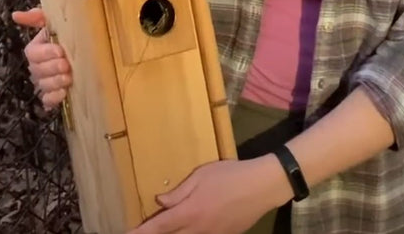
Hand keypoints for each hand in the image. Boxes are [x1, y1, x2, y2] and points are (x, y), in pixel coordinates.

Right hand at [12, 8, 71, 109]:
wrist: (87, 52)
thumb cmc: (68, 35)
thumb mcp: (55, 23)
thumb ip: (38, 17)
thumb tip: (15, 15)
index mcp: (36, 49)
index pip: (32, 53)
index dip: (45, 53)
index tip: (61, 51)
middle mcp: (37, 67)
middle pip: (37, 71)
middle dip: (52, 68)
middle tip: (67, 65)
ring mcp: (44, 82)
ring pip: (43, 86)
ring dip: (55, 82)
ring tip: (69, 78)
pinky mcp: (53, 95)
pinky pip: (47, 100)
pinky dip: (54, 98)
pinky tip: (64, 93)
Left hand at [127, 157, 290, 233]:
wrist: (262, 186)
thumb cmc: (231, 174)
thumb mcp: (203, 175)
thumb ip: (180, 191)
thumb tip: (159, 202)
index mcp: (190, 211)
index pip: (159, 227)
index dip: (141, 232)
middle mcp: (197, 229)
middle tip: (143, 230)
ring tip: (166, 227)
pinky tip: (190, 227)